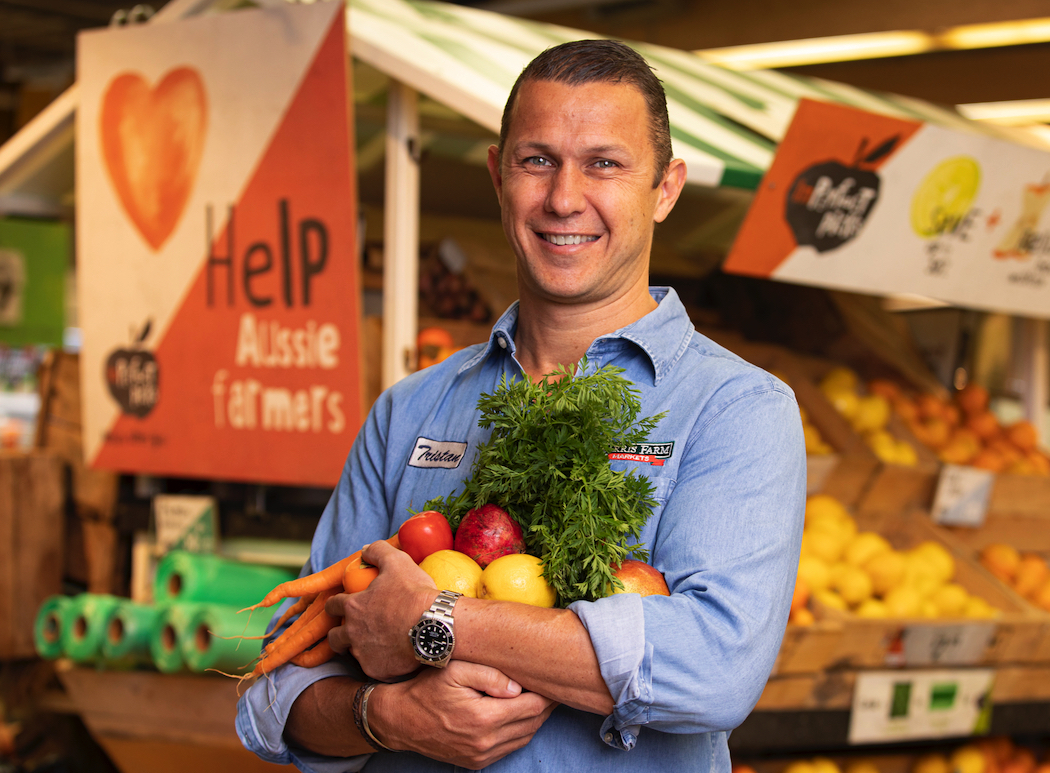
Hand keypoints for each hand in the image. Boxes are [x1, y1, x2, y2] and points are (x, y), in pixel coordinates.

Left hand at [326, 539, 436, 679]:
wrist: (434, 624)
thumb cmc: (414, 592)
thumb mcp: (397, 561)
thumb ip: (377, 551)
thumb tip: (365, 549)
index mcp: (354, 606)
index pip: (332, 606)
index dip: (335, 605)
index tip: (341, 606)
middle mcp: (353, 632)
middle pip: (334, 637)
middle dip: (338, 634)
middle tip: (350, 631)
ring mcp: (364, 653)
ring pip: (352, 653)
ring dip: (358, 648)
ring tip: (373, 644)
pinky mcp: (377, 670)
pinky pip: (372, 667)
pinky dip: (378, 662)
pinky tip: (390, 656)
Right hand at [370, 661, 557, 768]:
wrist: (399, 720)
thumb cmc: (426, 689)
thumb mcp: (455, 671)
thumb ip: (489, 675)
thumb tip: (518, 686)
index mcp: (484, 718)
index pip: (532, 706)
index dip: (547, 691)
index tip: (552, 676)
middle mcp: (486, 742)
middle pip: (533, 723)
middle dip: (545, 704)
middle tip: (551, 684)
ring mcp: (481, 755)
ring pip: (525, 737)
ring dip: (535, 718)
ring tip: (539, 696)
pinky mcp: (476, 762)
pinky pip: (510, 748)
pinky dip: (520, 731)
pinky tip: (519, 713)